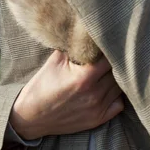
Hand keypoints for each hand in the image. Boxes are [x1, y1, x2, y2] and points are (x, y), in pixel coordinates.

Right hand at [9, 50, 123, 139]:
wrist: (31, 116)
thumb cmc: (43, 84)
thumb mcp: (56, 59)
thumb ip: (74, 45)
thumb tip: (87, 30)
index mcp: (84, 76)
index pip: (109, 56)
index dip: (109, 48)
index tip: (107, 43)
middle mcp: (94, 93)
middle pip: (117, 71)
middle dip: (113, 62)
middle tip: (108, 55)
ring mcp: (97, 108)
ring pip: (119, 86)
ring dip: (115, 77)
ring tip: (106, 70)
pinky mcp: (97, 119)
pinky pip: (118, 104)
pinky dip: (116, 95)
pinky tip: (107, 87)